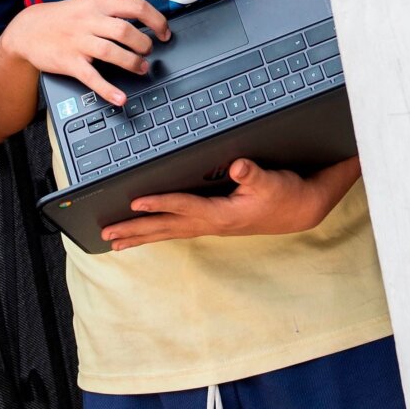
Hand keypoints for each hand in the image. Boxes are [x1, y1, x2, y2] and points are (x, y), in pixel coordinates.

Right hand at [0, 0, 170, 107]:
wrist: (27, 30)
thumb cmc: (62, 18)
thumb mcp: (87, 4)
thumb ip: (113, 11)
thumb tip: (144, 21)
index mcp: (98, 3)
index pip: (136, 6)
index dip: (157, 21)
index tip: (164, 33)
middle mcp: (89, 20)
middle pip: (126, 30)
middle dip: (144, 44)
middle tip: (149, 52)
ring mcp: (78, 42)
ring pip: (112, 52)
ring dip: (132, 62)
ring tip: (141, 68)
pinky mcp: (69, 62)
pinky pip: (92, 77)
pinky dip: (108, 90)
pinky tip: (121, 98)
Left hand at [101, 157, 361, 249]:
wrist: (302, 209)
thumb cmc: (286, 194)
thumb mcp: (273, 181)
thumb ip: (253, 173)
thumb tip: (237, 166)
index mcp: (223, 214)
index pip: (185, 207)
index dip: (160, 203)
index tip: (136, 203)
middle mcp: (212, 223)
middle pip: (167, 227)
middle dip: (137, 230)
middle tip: (108, 234)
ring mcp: (211, 225)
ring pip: (169, 232)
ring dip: (141, 236)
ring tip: (115, 242)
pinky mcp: (213, 223)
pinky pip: (177, 229)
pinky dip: (157, 232)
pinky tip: (145, 233)